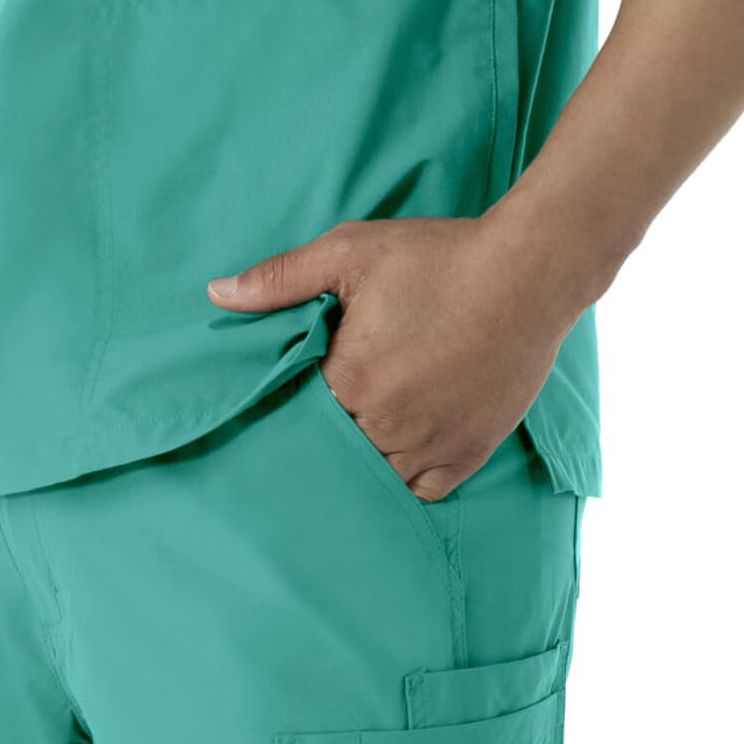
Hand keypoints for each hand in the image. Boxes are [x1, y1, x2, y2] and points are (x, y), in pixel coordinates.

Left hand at [206, 214, 574, 499]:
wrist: (527, 272)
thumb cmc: (437, 257)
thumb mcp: (351, 252)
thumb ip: (282, 278)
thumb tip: (216, 294)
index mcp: (351, 379)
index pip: (298, 414)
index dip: (294, 402)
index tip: (300, 387)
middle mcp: (388, 424)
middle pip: (335, 450)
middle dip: (329, 430)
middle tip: (338, 402)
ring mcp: (433, 444)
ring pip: (376, 476)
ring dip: (366, 454)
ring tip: (367, 423)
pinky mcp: (470, 453)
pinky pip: (423, 491)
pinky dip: (408, 475)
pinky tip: (402, 445)